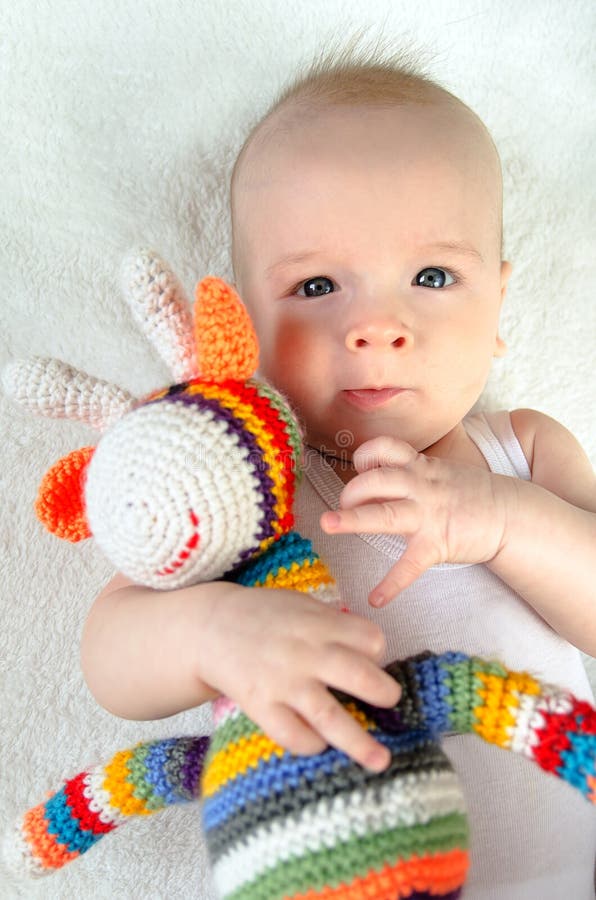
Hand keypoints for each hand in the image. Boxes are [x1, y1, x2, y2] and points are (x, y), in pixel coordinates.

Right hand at [198, 584, 400, 770]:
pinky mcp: (261, 706)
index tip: (369, 660)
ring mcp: (283, 683)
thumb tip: (371, 652)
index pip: (371, 640)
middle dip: (385, 694)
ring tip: (381, 761)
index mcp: (320, 624)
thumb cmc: (264, 615)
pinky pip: (293, 735)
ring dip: (360, 742)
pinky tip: (320, 744)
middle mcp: (306, 653)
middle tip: (392, 702)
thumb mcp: (302, 605)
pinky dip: (311, 745)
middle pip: (360, 677)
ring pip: (330, 717)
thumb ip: (334, 625)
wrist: (211, 627)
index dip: (377, 652)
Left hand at [320, 436, 514, 604]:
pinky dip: (392, 584)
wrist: (511, 514)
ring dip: (352, 519)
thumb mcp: (439, 471)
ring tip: (328, 524)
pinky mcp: (437, 543)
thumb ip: (409, 472)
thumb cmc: (470, 493)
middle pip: (374, 480)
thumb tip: (374, 479)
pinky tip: (376, 599)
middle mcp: (419, 486)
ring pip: (383, 513)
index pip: (384, 448)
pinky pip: (409, 565)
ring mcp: (428, 515)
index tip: (358, 467)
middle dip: (350, 491)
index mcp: (419, 467)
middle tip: (341, 506)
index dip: (364, 455)